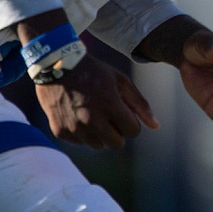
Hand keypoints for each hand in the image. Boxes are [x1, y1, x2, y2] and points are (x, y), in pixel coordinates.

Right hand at [35, 54, 159, 149]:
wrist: (56, 66)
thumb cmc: (94, 72)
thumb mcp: (121, 81)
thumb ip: (140, 104)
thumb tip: (156, 126)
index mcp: (110, 106)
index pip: (133, 131)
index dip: (131, 122)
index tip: (123, 112)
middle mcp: (92, 120)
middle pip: (117, 144)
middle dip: (118, 132)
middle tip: (109, 116)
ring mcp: (75, 127)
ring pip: (98, 145)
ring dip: (100, 134)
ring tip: (93, 114)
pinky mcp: (60, 131)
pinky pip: (80, 142)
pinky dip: (82, 133)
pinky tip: (78, 115)